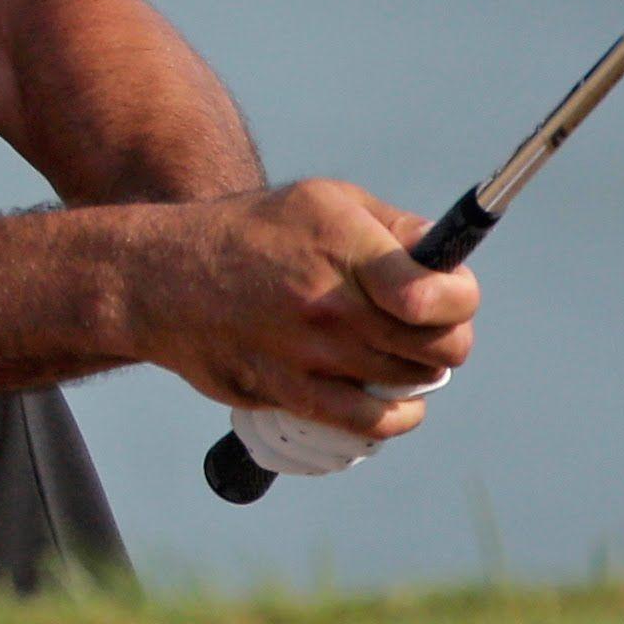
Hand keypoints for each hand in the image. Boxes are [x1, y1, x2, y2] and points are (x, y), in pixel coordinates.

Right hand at [126, 180, 479, 439]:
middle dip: (446, 337)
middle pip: (438, 347)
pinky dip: (399, 414)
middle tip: (428, 328)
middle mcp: (329, 302)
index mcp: (344, 244)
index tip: (449, 297)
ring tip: (395, 350)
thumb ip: (394, 228)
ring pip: (410, 382)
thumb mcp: (323, 201)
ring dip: (417, 370)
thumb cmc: (253, 232)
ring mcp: (309, 353)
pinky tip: (397, 399)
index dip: (459, 301)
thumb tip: (449, 259)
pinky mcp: (289, 392)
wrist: (163, 277)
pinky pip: (373, 422)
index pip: (438, 296)